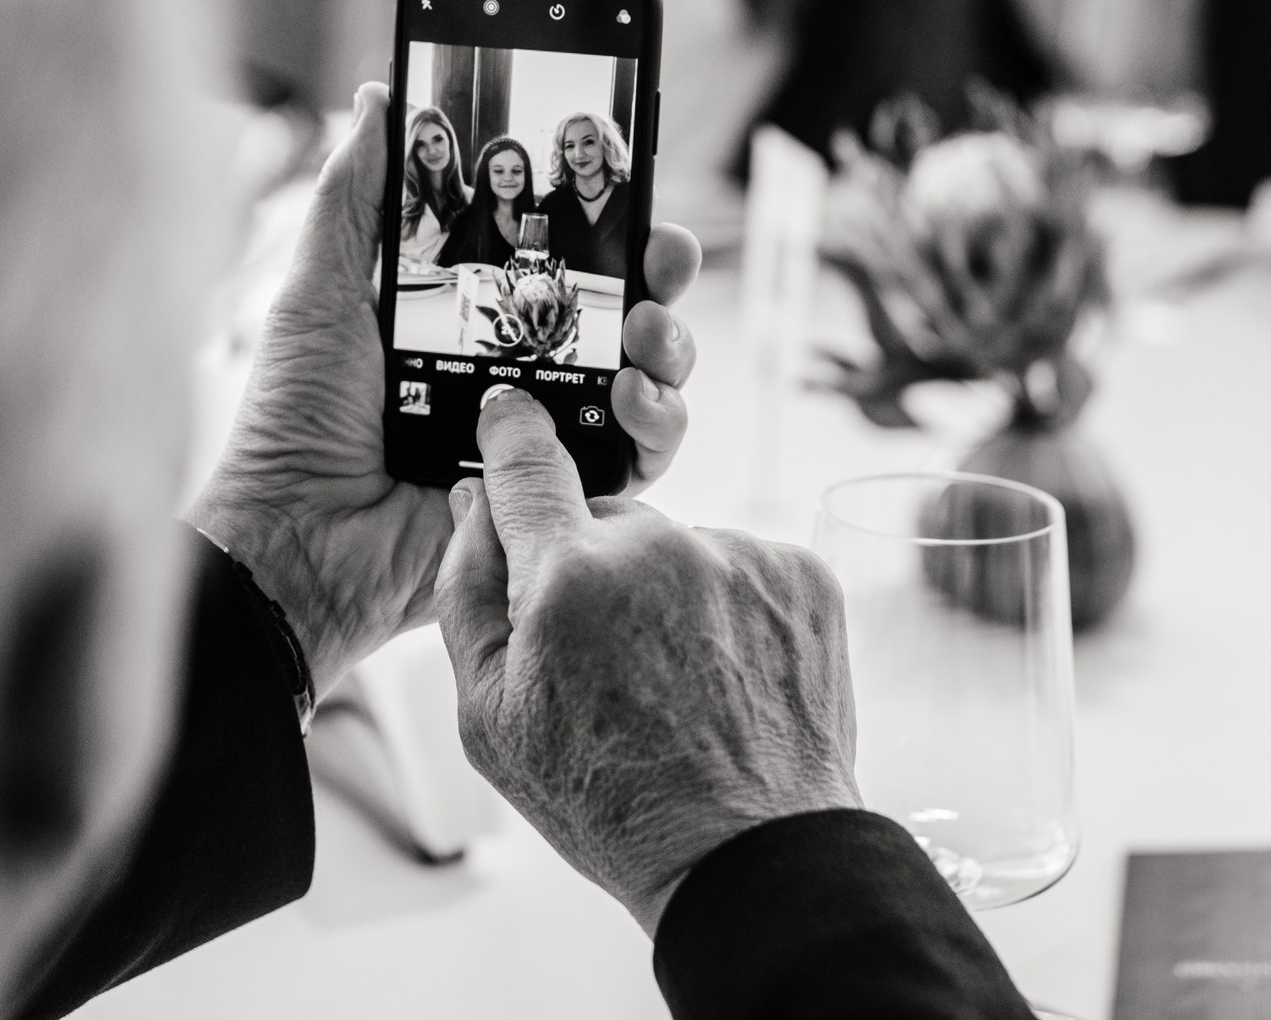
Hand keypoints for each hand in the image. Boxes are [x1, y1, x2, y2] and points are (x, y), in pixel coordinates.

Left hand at [188, 83, 702, 695]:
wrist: (291, 537)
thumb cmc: (292, 416)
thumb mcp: (322, 287)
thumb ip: (356, 192)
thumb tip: (381, 92)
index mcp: (471, 315)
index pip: (563, 254)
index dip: (610, 218)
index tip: (634, 178)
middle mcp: (521, 371)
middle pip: (625, 310)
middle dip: (661, 274)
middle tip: (664, 254)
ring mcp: (546, 436)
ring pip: (649, 381)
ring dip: (668, 345)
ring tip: (643, 335)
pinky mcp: (560, 500)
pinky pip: (639, 464)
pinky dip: (655, 427)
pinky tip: (631, 401)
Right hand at [436, 389, 861, 935]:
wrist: (749, 856)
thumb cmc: (609, 799)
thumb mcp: (490, 716)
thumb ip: (467, 593)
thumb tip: (472, 504)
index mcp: (571, 576)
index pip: (527, 462)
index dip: (513, 437)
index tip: (510, 413)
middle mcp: (661, 547)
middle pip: (604, 517)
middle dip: (591, 564)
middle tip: (604, 656)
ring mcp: (741, 557)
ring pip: (677, 544)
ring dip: (665, 589)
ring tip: (674, 680)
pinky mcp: (803, 576)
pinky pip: (741, 565)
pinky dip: (728, 605)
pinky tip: (722, 674)